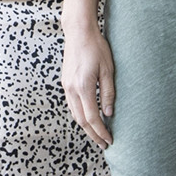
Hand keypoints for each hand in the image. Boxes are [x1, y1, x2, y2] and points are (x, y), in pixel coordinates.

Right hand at [60, 19, 114, 146]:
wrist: (78, 32)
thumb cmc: (96, 47)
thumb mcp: (108, 69)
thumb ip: (108, 92)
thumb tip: (109, 113)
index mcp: (83, 87)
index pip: (92, 118)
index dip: (101, 132)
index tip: (109, 140)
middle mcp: (72, 89)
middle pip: (81, 120)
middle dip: (93, 134)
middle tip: (104, 144)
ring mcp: (66, 86)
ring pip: (74, 114)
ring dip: (86, 127)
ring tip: (97, 134)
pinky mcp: (65, 82)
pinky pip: (71, 105)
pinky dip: (80, 115)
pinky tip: (88, 118)